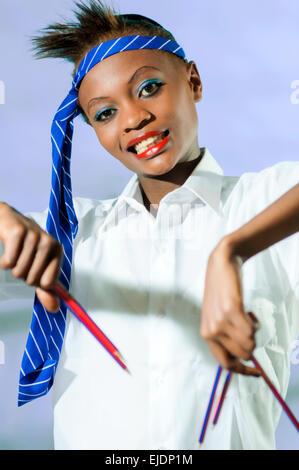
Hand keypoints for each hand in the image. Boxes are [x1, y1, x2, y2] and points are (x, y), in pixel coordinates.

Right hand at [0, 202, 61, 311]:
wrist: (6, 220)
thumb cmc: (24, 246)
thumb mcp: (38, 266)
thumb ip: (46, 289)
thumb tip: (55, 309)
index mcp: (57, 250)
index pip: (48, 283)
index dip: (36, 282)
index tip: (33, 270)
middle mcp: (48, 242)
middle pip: (32, 280)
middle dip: (22, 275)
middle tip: (22, 259)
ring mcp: (34, 236)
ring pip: (19, 272)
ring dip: (12, 268)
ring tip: (14, 254)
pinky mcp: (17, 232)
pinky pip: (8, 262)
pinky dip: (4, 261)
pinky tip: (7, 250)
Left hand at [200, 238, 260, 375]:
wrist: (220, 265)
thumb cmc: (221, 292)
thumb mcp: (216, 317)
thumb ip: (225, 336)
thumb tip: (245, 358)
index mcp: (207, 335)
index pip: (226, 364)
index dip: (244, 371)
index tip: (257, 373)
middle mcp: (211, 331)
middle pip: (243, 355)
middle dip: (252, 344)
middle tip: (248, 327)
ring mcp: (220, 321)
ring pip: (250, 343)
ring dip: (254, 331)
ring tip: (246, 316)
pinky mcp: (231, 310)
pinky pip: (252, 329)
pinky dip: (256, 322)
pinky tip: (249, 311)